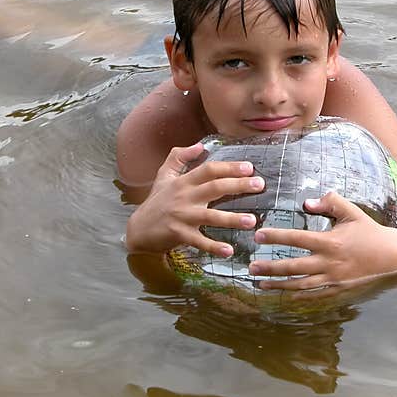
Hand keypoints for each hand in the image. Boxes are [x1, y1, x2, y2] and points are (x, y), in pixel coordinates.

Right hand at [125, 142, 264, 255]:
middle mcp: (184, 197)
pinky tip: (229, 250)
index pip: (209, 170)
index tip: (249, 167)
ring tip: (252, 220)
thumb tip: (200, 145)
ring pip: (210, 216)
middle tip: (260, 185)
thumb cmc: (155, 202)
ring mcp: (182, 216)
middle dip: (238, 185)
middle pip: (214, 188)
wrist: (137, 230)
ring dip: (232, 218)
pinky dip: (213, 247)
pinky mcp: (178, 235)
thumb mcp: (163, 175)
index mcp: (184, 182)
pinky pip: (199, 241)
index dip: (229, 167)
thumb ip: (179, 157)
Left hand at [248, 191, 396, 292]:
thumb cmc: (369, 231)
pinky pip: (313, 295)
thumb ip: (330, 202)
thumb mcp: (352, 212)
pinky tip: (283, 295)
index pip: (297, 239)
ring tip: (259, 283)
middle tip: (251, 266)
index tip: (258, 235)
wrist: (392, 256)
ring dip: (279, 285)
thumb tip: (307, 201)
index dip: (276, 237)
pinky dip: (296, 296)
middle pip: (294, 267)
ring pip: (300, 285)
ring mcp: (333, 279)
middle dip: (270, 267)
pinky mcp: (337, 289)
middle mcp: (329, 263)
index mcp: (331, 242)